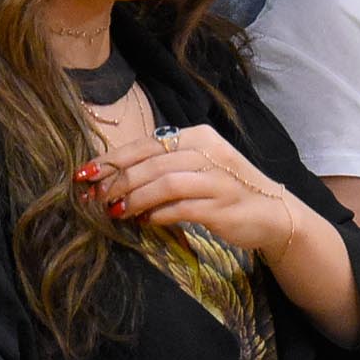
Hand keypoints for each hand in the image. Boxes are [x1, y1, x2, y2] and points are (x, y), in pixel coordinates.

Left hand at [86, 123, 305, 259]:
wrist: (273, 213)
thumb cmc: (226, 190)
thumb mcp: (197, 168)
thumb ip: (163, 167)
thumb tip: (113, 178)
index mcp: (198, 136)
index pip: (147, 144)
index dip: (113, 158)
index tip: (86, 173)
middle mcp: (209, 152)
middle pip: (152, 163)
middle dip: (119, 181)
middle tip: (97, 198)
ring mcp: (218, 180)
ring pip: (165, 183)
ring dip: (135, 199)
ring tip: (117, 212)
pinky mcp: (223, 207)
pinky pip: (182, 208)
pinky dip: (159, 215)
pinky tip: (146, 222)